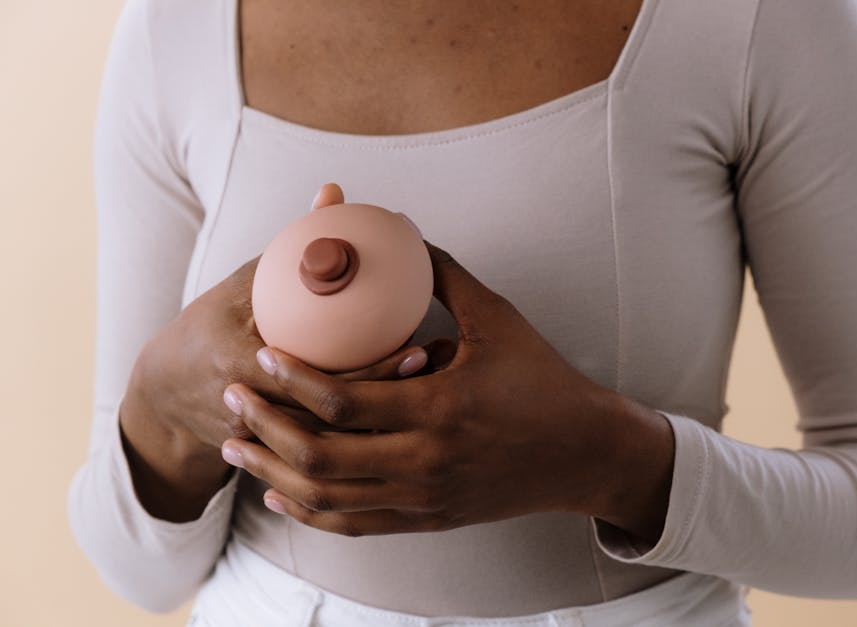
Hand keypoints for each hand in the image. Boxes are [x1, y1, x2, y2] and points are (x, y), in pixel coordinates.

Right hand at [120, 183, 442, 520]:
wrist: (168, 398)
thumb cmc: (210, 328)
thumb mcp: (245, 283)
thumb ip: (291, 245)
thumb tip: (335, 193)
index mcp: (238, 365)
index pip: (314, 370)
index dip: (369, 364)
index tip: (415, 342)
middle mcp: (252, 411)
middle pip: (335, 413)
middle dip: (389, 395)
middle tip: (433, 364)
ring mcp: (264, 446)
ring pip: (338, 445)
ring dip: (387, 422)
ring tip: (432, 391)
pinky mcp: (275, 466)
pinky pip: (331, 460)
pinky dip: (369, 441)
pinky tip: (407, 419)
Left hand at [220, 241, 675, 541]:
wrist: (585, 452)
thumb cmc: (544, 382)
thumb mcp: (499, 320)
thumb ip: (446, 277)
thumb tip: (404, 234)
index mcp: (440, 408)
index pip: (342, 400)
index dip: (291, 376)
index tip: (259, 352)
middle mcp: (426, 461)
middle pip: (320, 454)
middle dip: (265, 425)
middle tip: (230, 397)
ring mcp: (424, 498)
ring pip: (326, 497)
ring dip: (272, 471)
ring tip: (235, 445)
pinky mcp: (427, 518)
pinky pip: (353, 525)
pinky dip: (308, 512)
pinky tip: (279, 494)